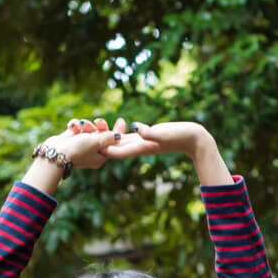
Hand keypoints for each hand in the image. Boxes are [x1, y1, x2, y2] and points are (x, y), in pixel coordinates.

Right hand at [39, 118, 118, 171]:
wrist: (54, 154)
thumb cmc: (77, 150)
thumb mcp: (96, 142)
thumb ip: (108, 137)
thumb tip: (119, 136)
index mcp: (100, 156)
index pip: (113, 143)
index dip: (118, 132)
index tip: (121, 120)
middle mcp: (92, 151)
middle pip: (101, 134)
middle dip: (99, 126)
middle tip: (97, 122)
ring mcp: (81, 145)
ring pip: (89, 129)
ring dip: (85, 125)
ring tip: (80, 126)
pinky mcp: (72, 139)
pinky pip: (78, 128)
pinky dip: (76, 125)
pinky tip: (72, 127)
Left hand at [72, 116, 231, 185]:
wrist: (194, 139)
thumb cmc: (181, 135)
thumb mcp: (164, 132)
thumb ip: (149, 131)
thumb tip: (135, 127)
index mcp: (141, 147)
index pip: (117, 150)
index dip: (102, 148)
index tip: (88, 145)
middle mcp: (139, 146)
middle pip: (114, 147)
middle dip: (100, 143)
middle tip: (83, 136)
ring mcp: (142, 142)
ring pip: (119, 141)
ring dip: (106, 137)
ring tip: (91, 130)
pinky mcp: (146, 137)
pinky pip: (127, 136)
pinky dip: (117, 133)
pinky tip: (109, 127)